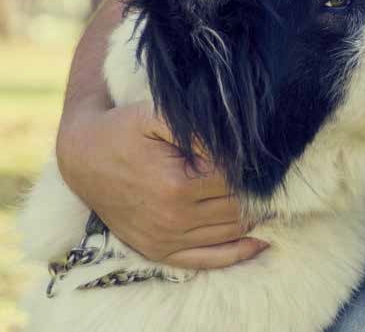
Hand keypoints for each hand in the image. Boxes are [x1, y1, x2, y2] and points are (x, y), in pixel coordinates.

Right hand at [56, 99, 268, 267]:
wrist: (82, 156)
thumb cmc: (124, 129)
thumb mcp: (159, 115)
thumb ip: (201, 128)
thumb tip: (240, 143)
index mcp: (177, 185)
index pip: (238, 180)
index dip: (255, 167)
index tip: (264, 154)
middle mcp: (173, 218)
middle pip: (240, 207)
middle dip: (259, 191)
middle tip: (273, 174)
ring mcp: (166, 239)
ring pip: (232, 232)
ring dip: (255, 216)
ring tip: (268, 195)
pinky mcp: (159, 251)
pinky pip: (209, 259)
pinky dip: (239, 251)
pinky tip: (261, 237)